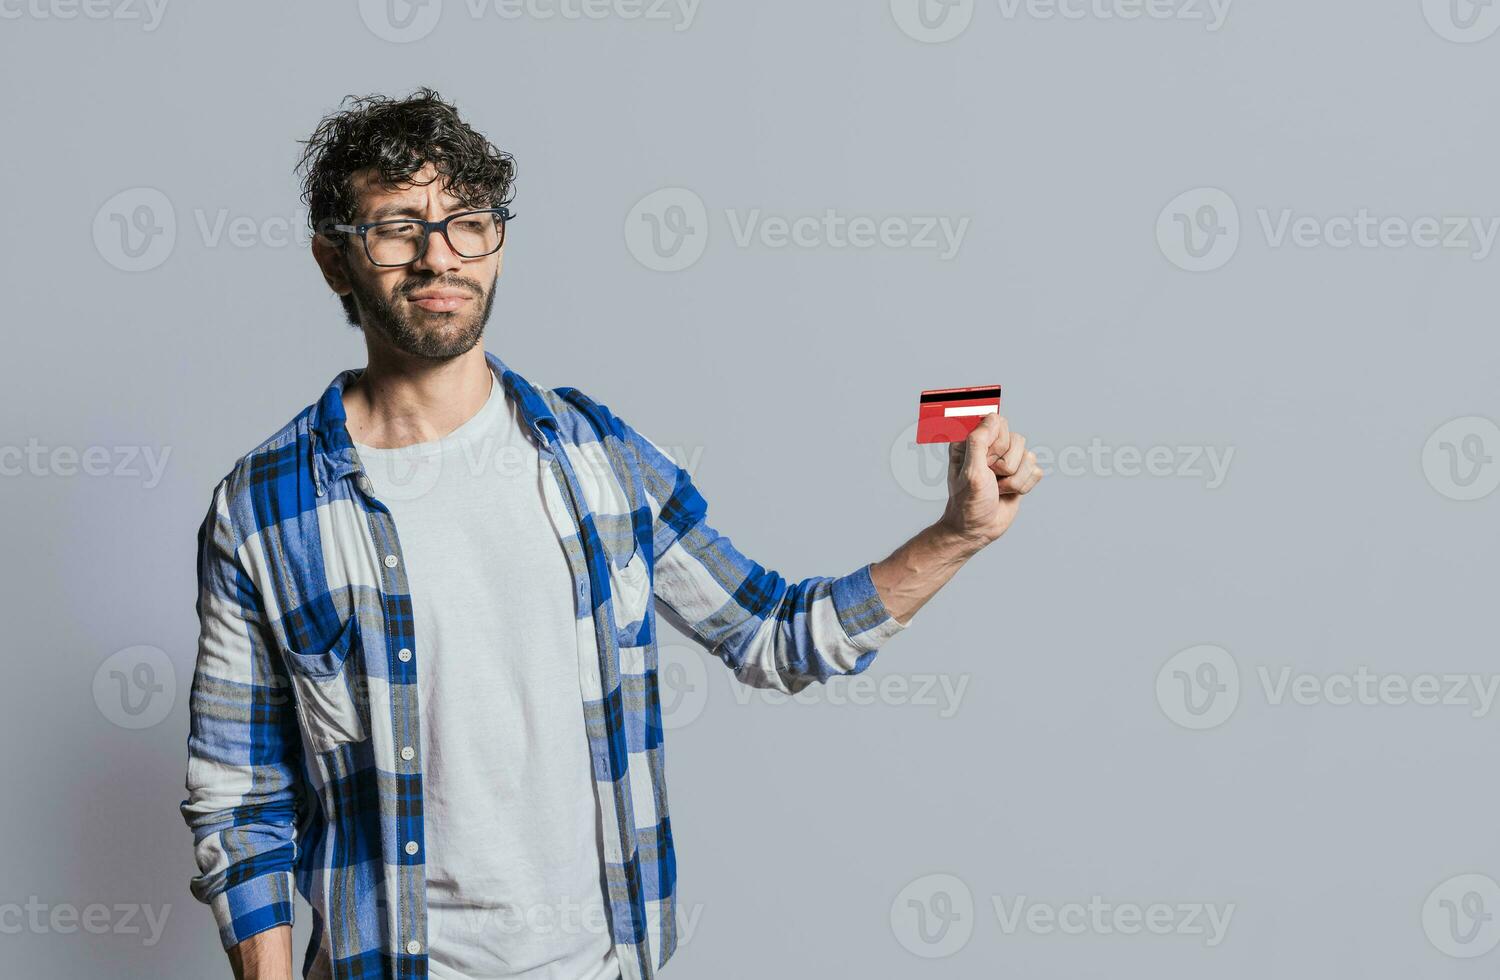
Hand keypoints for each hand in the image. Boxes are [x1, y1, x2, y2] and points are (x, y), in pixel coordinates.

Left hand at [937, 412, 1042, 551]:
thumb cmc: (968, 501)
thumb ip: (980, 441)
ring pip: (1030, 456)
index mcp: (973, 441)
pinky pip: (1037, 471)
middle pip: (1018, 439)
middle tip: (991, 478)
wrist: (978, 529)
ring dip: (1014, 479)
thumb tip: (993, 416)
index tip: (986, 462)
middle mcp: (991, 448)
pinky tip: (1008, 493)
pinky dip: (1023, 486)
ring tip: (998, 488)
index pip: (998, 423)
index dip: (997, 443)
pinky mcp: (1021, 474)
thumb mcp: (971, 470)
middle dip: (1006, 465)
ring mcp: (1007, 461)